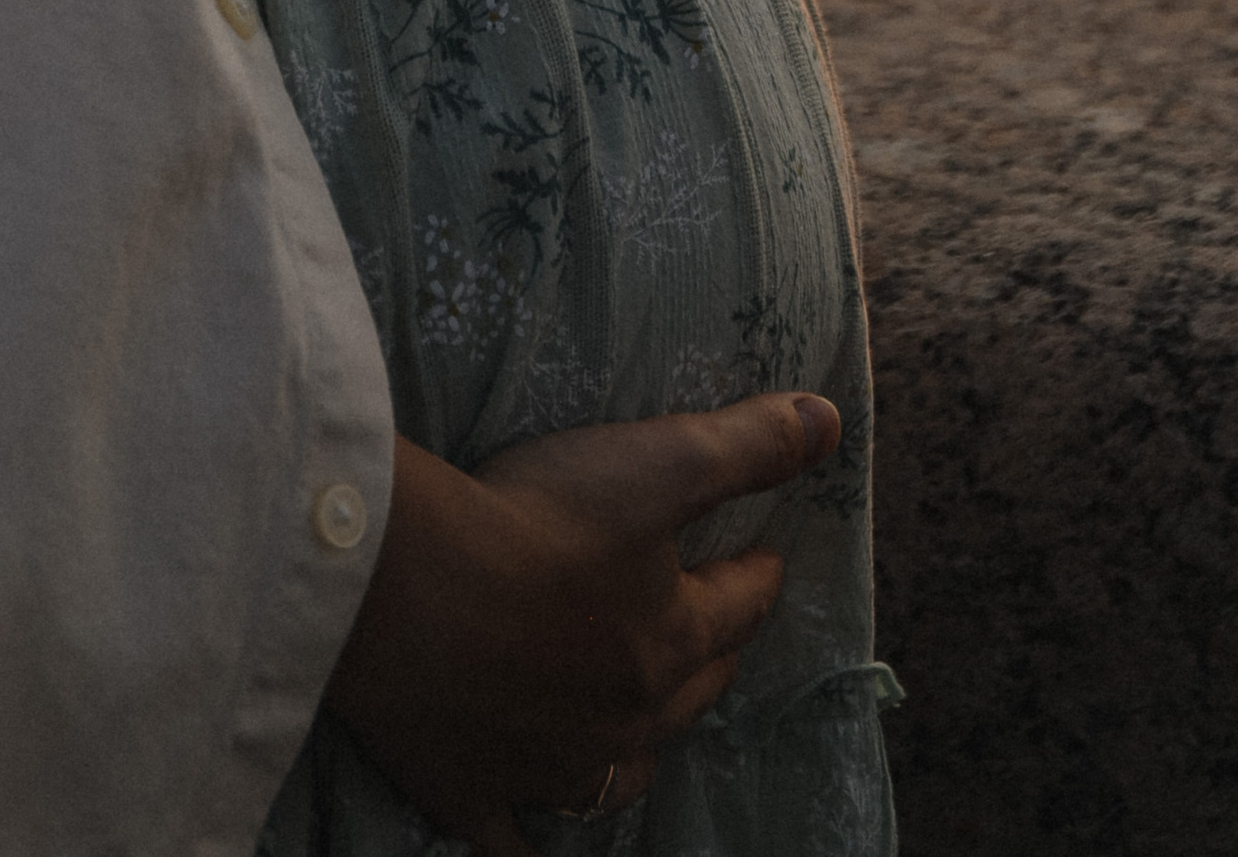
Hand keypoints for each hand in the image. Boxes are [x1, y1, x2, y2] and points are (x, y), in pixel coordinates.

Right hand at [327, 395, 840, 846]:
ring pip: (618, 775)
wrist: (405, 591)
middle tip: (715, 630)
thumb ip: (748, 445)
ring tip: (643, 721)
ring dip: (639, 747)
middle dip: (710, 658)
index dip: (755, 577)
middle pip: (688, 693)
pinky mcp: (474, 793)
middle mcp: (624, 721)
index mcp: (669, 643)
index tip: (767, 559)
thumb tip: (832, 421)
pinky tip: (538, 841)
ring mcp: (549, 768)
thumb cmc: (534, 521)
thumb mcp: (658, 463)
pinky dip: (532, 846)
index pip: (736, 607)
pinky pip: (514, 844)